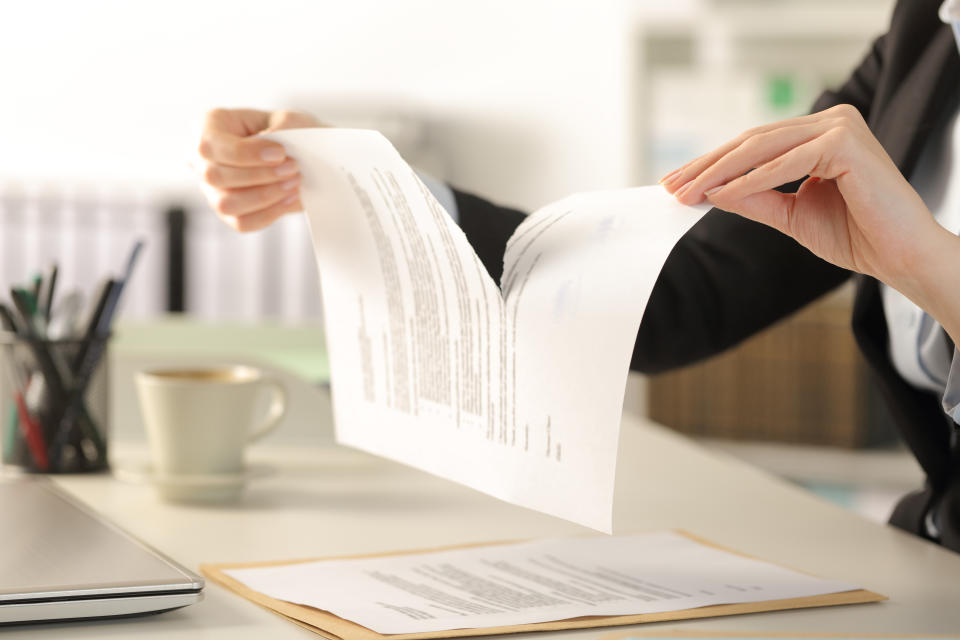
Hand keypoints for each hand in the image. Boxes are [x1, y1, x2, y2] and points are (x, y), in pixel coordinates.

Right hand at [194, 108, 321, 231]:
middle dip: (259, 175)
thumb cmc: (288, 131)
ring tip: (294, 183)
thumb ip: (282, 125)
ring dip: (265, 196)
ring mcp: (211, 189)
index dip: (245, 153)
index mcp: (209, 125)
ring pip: (226, 204)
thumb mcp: (289, 119)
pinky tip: (290, 198)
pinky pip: (242, 222)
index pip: (211, 145)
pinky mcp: (228, 213)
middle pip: (214, 176)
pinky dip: (269, 213)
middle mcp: (202, 159)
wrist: (298, 155)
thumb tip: (270, 143)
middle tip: (293, 168)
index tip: (280, 153)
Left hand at [661, 103, 959, 346]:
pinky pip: (787, 163)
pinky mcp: (846, 143)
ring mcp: (839, 127)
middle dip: (707, 166)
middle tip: (671, 187)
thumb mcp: (791, 215)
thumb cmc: (856, 235)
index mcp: (818, 134)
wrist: (900, 257)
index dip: (711, 165)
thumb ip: (754, 198)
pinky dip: (752, 180)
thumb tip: (711, 191)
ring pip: (763, 148)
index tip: (676, 184)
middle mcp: (830, 122)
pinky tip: (723, 194)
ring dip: (720, 172)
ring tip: (689, 192)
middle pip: (752, 142)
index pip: (753, 146)